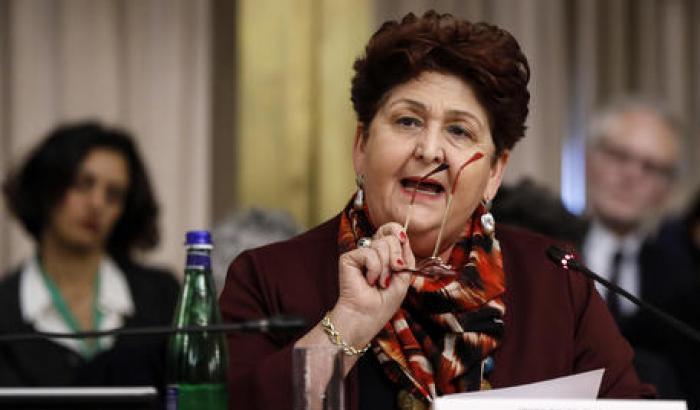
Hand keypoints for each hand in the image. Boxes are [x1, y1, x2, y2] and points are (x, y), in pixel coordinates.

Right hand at [332, 222, 414, 345]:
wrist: (368, 316)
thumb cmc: (384, 302)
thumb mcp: (404, 277)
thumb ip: (406, 256)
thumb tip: (403, 237)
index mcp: (384, 253)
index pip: (390, 230)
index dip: (397, 231)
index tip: (403, 241)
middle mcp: (372, 251)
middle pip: (389, 236)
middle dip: (396, 256)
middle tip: (393, 274)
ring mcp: (360, 254)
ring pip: (381, 244)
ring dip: (386, 268)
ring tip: (380, 283)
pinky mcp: (348, 258)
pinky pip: (369, 253)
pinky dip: (374, 269)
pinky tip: (368, 281)